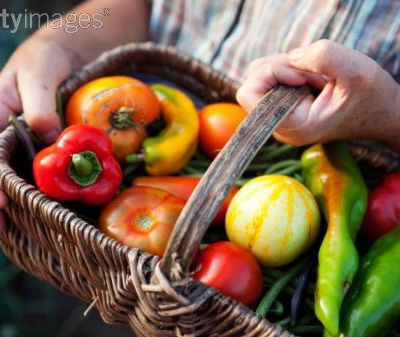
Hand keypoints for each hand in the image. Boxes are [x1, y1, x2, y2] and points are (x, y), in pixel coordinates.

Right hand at [0, 36, 78, 232]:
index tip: (0, 204)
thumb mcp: (40, 77)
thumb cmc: (44, 61)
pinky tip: (33, 205)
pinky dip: (27, 185)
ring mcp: (15, 139)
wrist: (58, 56)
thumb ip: (41, 108)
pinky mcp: (33, 143)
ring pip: (6, 171)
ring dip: (8, 198)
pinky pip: (27, 166)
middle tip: (2, 230)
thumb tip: (49, 140)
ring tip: (11, 230)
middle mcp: (0, 131)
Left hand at [237, 40, 399, 149]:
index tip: (301, 74)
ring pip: (260, 79)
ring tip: (314, 76)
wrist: (380, 113)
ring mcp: (279, 120)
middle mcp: (279, 128)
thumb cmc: (371, 96)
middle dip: (280, 67)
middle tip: (312, 72)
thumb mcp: (354, 71)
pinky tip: (309, 79)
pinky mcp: (283, 111)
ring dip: (285, 67)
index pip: (248, 94)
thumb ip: (320, 56)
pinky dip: (288, 71)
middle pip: (252, 83)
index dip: (271, 73)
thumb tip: (291, 57)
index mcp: (292, 126)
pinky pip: (270, 82)